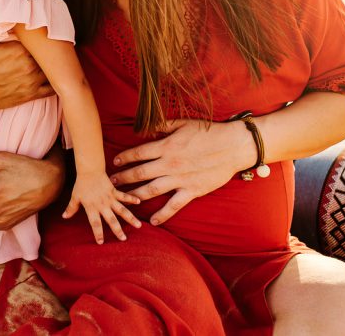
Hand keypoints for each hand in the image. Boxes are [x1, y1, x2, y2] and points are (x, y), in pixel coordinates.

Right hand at [0, 41, 51, 119]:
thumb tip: (0, 13)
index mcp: (17, 50)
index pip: (38, 38)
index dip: (39, 36)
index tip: (37, 34)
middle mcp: (28, 65)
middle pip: (48, 53)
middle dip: (48, 48)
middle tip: (47, 45)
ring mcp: (32, 81)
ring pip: (52, 69)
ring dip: (52, 64)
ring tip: (50, 59)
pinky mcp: (31, 95)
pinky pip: (52, 88)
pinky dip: (54, 81)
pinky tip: (51, 76)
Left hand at [62, 170, 140, 243]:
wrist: (89, 170)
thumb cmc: (81, 184)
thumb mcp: (75, 197)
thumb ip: (71, 208)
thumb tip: (64, 217)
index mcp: (92, 207)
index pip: (95, 223)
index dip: (98, 233)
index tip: (101, 242)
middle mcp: (102, 205)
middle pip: (111, 220)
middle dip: (117, 230)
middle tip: (124, 239)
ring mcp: (110, 198)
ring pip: (122, 210)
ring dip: (130, 218)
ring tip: (139, 225)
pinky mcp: (114, 191)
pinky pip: (124, 196)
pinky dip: (131, 198)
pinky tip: (139, 202)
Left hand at [108, 119, 252, 225]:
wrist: (233, 146)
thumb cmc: (209, 132)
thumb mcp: (184, 124)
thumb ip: (163, 126)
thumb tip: (147, 128)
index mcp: (166, 146)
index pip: (139, 153)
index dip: (125, 158)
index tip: (115, 162)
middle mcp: (170, 164)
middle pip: (140, 173)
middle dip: (124, 178)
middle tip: (111, 183)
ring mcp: (180, 179)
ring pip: (151, 190)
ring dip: (135, 195)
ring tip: (123, 200)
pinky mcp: (192, 190)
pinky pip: (174, 205)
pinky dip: (162, 215)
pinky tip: (152, 222)